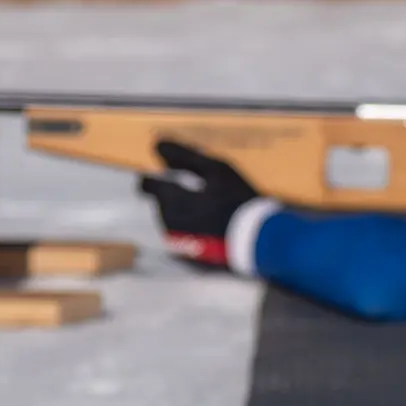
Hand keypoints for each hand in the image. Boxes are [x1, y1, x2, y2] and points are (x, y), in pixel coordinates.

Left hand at [138, 140, 260, 268]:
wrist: (258, 242)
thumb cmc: (237, 200)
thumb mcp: (215, 169)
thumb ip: (183, 156)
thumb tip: (157, 144)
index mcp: (171, 199)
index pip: (148, 186)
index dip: (155, 180)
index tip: (166, 177)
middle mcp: (168, 224)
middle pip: (163, 205)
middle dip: (176, 198)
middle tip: (203, 195)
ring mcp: (178, 245)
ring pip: (172, 224)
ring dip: (185, 217)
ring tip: (210, 214)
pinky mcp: (190, 261)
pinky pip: (185, 242)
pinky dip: (194, 235)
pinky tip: (213, 232)